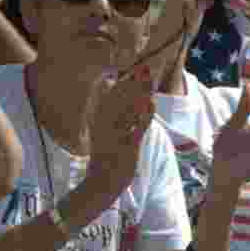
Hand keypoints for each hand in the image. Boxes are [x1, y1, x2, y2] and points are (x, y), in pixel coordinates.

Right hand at [85, 65, 154, 201]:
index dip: (125, 80)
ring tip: (150, 80)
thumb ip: (110, 112)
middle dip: (134, 83)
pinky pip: (137, 128)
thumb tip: (111, 89)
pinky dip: (145, 116)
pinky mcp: (126, 147)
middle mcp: (105, 125)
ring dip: (141, 94)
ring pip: (130, 110)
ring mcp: (115, 136)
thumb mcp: (104, 131)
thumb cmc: (105, 156)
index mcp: (99, 119)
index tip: (136, 68)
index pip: (112, 95)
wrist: (100, 183)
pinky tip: (150, 104)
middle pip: (122, 99)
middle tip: (146, 68)